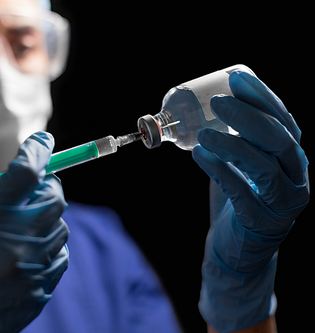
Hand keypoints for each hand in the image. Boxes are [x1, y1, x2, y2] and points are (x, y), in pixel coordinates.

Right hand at [0, 131, 69, 332]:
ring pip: (61, 226)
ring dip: (46, 214)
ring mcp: (31, 272)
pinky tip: (24, 249)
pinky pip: (60, 256)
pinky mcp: (39, 293)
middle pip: (54, 197)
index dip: (37, 149)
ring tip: (20, 221)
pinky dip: (48, 243)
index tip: (41, 140)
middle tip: (26, 186)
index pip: (26, 173)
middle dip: (45, 183)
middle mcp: (14, 245)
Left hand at [192, 71, 308, 331]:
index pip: (284, 121)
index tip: (236, 77)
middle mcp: (296, 177)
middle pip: (280, 141)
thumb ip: (239, 138)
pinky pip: (241, 193)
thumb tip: (211, 100)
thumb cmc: (240, 198)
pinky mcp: (261, 223)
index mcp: (293, 158)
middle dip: (250, 116)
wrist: (238, 247)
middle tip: (218, 101)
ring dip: (233, 145)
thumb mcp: (244, 163)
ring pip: (265, 168)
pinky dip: (220, 171)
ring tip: (204, 133)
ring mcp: (282, 203)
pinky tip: (200, 156)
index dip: (262, 97)